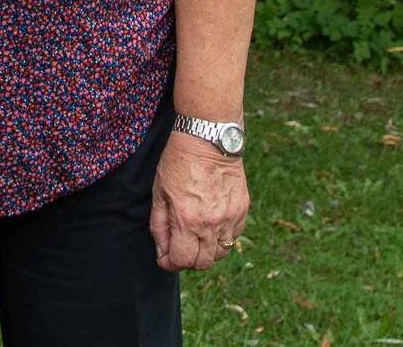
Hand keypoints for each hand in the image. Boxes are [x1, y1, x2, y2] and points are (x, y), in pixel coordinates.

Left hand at [148, 129, 249, 270]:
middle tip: (180, 247)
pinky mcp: (242, 209)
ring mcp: (230, 217)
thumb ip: (159, 226)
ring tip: (196, 236)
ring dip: (206, 251)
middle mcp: (211, 223)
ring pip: (220, 253)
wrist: (208, 138)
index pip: (181, 260)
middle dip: (188, 260)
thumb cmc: (178, 162)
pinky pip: (234, 236)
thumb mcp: (159, 193)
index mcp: (187, 220)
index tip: (165, 258)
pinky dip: (222, 237)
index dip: (170, 263)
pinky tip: (212, 224)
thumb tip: (163, 253)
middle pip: (203, 263)